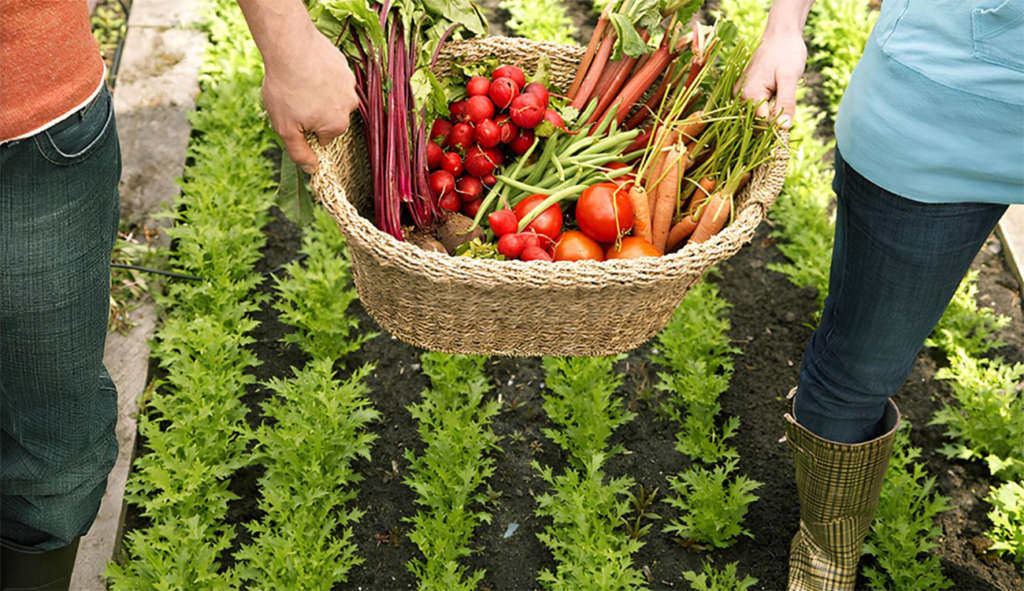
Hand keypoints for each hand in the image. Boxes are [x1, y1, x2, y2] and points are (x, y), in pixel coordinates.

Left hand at [260, 27, 359, 173]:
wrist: (291, 45)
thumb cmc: (286, 89)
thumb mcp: (285, 128)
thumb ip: (299, 152)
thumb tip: (311, 170)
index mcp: (337, 125)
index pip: (323, 138)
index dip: (305, 130)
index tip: (293, 117)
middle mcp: (349, 106)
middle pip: (329, 117)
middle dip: (313, 112)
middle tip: (292, 99)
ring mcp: (349, 84)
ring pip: (331, 96)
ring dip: (317, 92)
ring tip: (297, 82)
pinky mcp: (343, 65)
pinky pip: (332, 77)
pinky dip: (320, 76)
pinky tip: (304, 68)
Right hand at [737, 29, 806, 127]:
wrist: (781, 34)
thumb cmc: (786, 53)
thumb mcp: (790, 79)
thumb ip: (786, 104)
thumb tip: (784, 128)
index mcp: (749, 95)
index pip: (762, 123)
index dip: (778, 123)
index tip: (790, 115)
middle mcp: (740, 95)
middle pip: (759, 120)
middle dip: (775, 115)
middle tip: (785, 95)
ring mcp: (742, 92)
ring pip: (759, 113)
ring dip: (772, 108)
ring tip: (780, 90)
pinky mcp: (746, 89)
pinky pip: (757, 105)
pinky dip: (769, 102)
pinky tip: (776, 89)